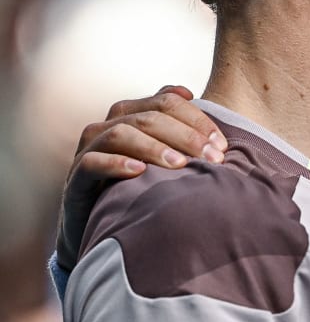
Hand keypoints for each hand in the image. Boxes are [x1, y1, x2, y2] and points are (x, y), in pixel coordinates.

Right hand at [55, 86, 227, 268]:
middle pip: (148, 116)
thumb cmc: (141, 187)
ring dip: (154, 147)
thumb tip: (190, 93)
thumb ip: (177, 126)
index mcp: (131, 114)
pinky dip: (116, 164)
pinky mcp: (76, 180)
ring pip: (120, 133)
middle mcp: (107, 126)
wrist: (102, 228)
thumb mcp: (164, 156)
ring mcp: (88, 151)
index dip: (197, 119)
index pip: (166, 101)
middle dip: (185, 135)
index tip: (221, 144)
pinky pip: (92, 163)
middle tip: (212, 158)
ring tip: (180, 165)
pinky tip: (139, 172)